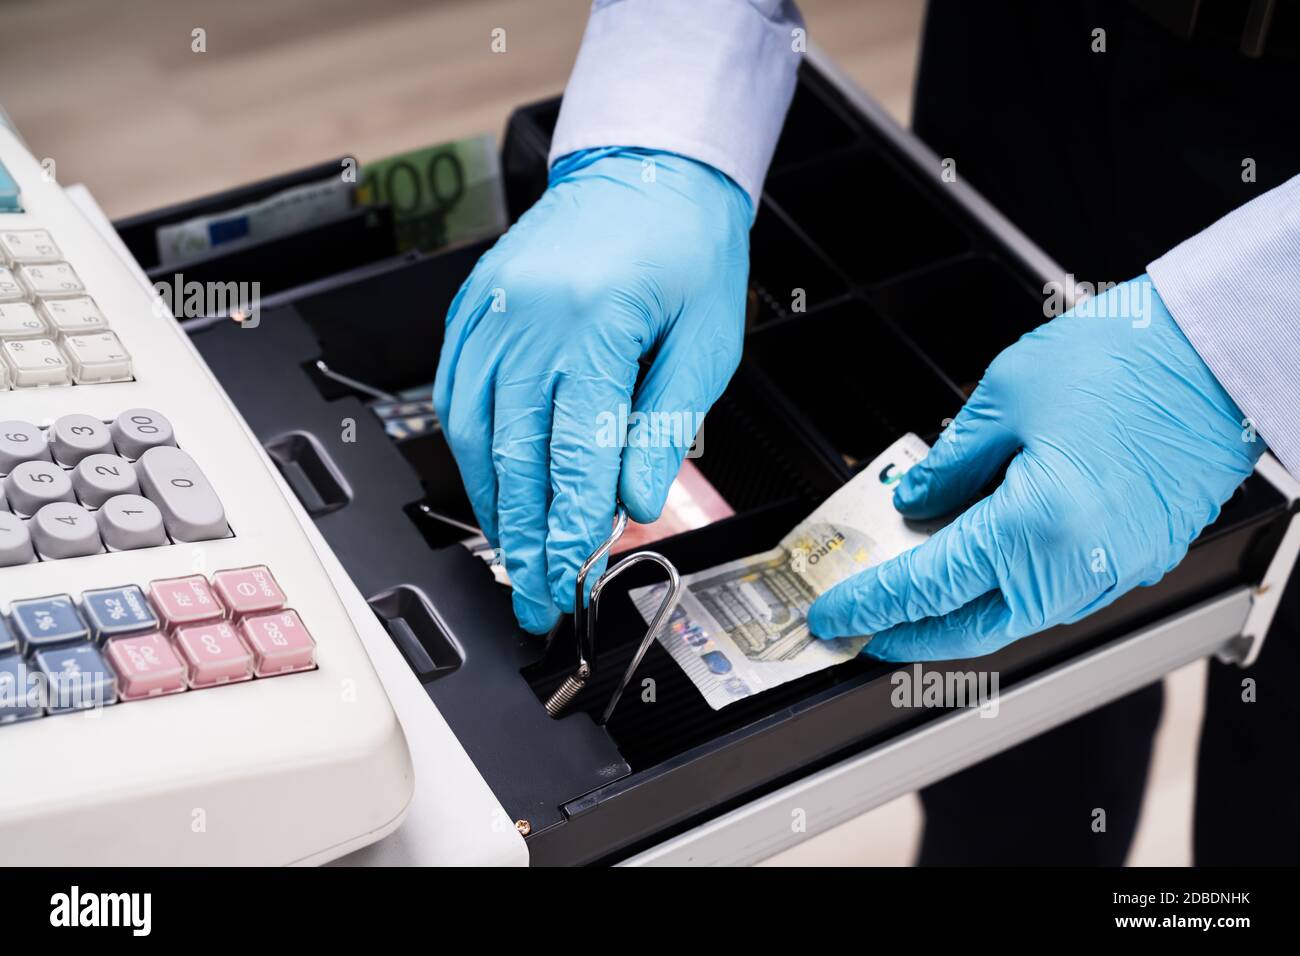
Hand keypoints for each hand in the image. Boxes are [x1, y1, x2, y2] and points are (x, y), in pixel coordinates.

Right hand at [433, 148, 750, 632]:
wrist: (647, 168)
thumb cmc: (687, 248)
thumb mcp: (706, 341)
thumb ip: (666, 425)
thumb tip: (633, 504)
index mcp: (595, 323)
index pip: (574, 454)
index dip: (567, 531)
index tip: (567, 583)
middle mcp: (529, 316)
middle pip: (515, 454)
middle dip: (527, 539)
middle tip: (537, 598)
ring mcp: (491, 310)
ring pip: (474, 432)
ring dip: (493, 504)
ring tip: (516, 556)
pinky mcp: (474, 308)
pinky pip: (455, 393)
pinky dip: (471, 451)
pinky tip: (489, 487)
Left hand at [808, 276, 1262, 660]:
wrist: (1217, 355)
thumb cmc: (1129, 360)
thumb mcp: (1007, 397)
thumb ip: (951, 462)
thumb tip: (918, 498)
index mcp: (1035, 528)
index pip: (926, 586)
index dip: (870, 605)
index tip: (835, 615)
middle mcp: (1077, 566)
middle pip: (972, 630)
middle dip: (910, 634)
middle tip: (868, 627)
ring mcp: (1115, 570)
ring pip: (1017, 618)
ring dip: (962, 615)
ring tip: (917, 596)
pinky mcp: (1139, 558)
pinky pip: (1059, 595)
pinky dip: (1011, 592)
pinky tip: (985, 565)